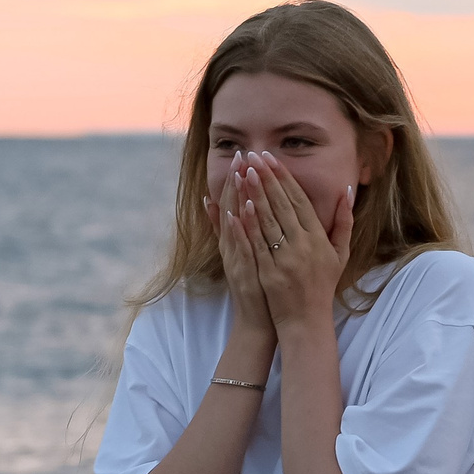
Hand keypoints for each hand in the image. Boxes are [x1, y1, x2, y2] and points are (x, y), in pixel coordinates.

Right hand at [207, 164, 274, 341]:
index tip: (247, 154)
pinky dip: (237, 229)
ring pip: (235, 222)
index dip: (241, 178)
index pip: (239, 202)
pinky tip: (239, 212)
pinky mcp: (241, 271)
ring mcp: (236, 257)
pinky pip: (239, 246)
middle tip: (243, 153)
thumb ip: (230, 229)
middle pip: (234, 206)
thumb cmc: (259, 285)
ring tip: (240, 173)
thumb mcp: (245, 254)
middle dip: (238, 179)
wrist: (258, 320)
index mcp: (239, 239)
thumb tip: (213, 203)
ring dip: (236, 198)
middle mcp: (234, 245)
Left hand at [240, 152, 355, 334]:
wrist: (307, 320)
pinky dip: (248, 224)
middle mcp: (303, 245)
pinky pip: (257, 244)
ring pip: (268, 220)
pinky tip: (239, 206)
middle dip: (267, 179)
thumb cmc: (323, 285)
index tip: (272, 159)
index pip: (299, 201)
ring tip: (244, 172)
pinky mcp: (269, 271)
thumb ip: (344, 222)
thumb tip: (347, 191)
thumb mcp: (340, 253)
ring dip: (255, 194)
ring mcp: (285, 258)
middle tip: (254, 156)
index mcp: (319, 238)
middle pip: (282, 205)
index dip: (284, 178)